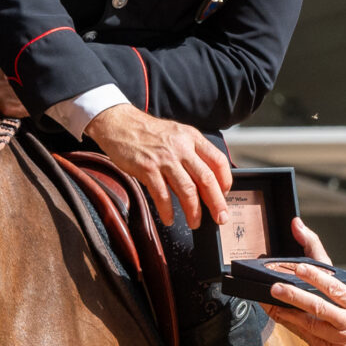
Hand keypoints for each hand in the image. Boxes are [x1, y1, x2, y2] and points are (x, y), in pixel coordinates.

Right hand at [87, 105, 230, 228]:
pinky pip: (162, 195)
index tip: (224, 195)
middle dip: (216, 203)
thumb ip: (191, 152)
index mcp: (192, 137)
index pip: (218, 161)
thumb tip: (204, 180)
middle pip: (207, 179)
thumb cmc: (147, 132)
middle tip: (220, 218)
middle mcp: (181, 147)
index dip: (225, 181)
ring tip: (194, 222)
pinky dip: (167, 210)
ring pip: (187, 189)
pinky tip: (169, 218)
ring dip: (194, 211)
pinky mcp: (147, 168)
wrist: (119, 123)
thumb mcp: (176, 134)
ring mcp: (164, 158)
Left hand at [265, 220, 345, 345]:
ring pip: (310, 322)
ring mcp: (342, 338)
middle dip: (295, 292)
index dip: (317, 277)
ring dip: (289, 311)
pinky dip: (296, 330)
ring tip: (271, 301)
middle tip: (276, 284)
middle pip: (318, 303)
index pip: (336, 288)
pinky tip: (283, 323)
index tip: (302, 267)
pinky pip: (312, 339)